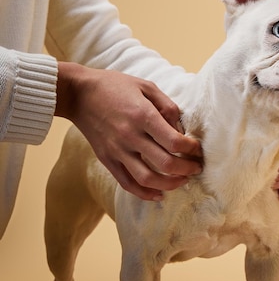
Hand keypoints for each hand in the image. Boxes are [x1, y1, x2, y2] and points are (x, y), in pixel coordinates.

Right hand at [56, 63, 202, 199]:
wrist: (79, 94)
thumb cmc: (114, 86)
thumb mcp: (146, 86)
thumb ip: (168, 107)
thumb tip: (182, 129)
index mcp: (143, 115)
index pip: (174, 142)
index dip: (191, 149)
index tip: (196, 149)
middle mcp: (130, 136)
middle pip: (165, 164)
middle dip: (187, 169)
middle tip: (196, 167)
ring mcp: (117, 150)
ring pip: (148, 179)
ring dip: (170, 185)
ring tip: (182, 180)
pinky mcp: (107, 159)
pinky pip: (127, 183)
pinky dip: (145, 193)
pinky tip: (158, 194)